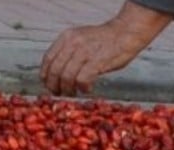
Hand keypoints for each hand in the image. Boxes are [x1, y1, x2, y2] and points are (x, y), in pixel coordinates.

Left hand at [40, 2, 171, 95]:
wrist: (127, 31)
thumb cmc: (105, 39)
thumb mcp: (80, 39)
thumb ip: (68, 52)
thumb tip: (57, 73)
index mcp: (66, 37)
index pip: (48, 59)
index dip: (46, 75)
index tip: (48, 84)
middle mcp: (73, 43)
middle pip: (54, 71)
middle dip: (54, 86)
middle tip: (60, 93)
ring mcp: (84, 52)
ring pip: (66, 77)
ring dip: (68, 90)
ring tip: (74, 93)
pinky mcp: (96, 61)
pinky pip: (82, 80)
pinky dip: (82, 88)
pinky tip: (86, 89)